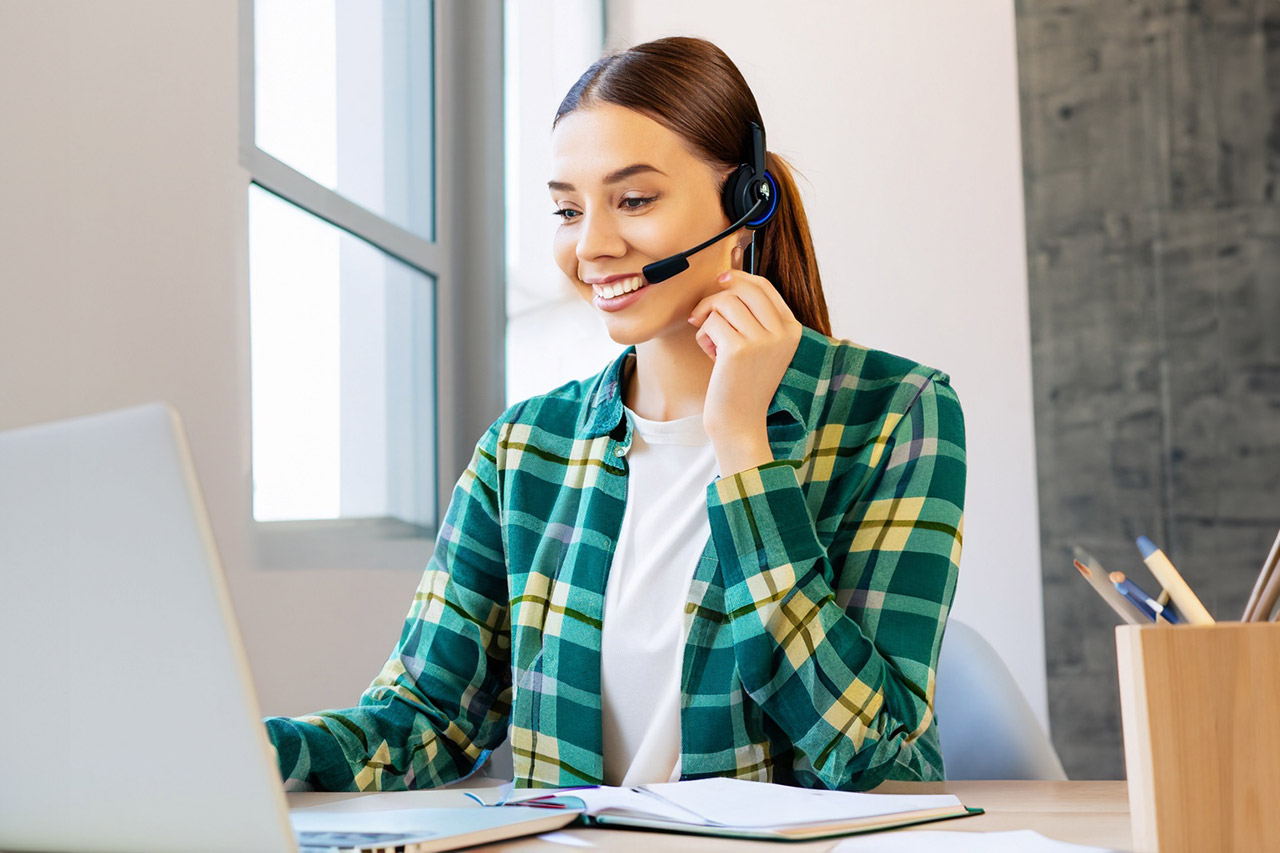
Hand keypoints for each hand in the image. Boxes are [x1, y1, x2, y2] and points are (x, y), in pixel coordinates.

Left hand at [688, 249, 803, 474]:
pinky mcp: (739, 350)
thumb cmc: (742, 384)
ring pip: (724, 303)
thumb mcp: (758, 346)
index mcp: (792, 330)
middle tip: (700, 315)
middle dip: (716, 297)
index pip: (764, 287)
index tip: (721, 281)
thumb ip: (752, 316)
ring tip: (711, 344)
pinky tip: (710, 356)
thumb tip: (728, 276)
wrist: (740, 423)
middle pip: (743, 288)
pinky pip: (711, 322)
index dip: (739, 278)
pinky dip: (703, 336)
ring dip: (708, 320)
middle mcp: (782, 332)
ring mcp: (763, 340)